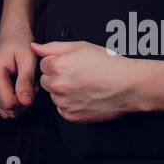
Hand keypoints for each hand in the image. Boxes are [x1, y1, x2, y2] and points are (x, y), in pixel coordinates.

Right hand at [0, 25, 38, 117]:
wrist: (13, 36)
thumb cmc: (21, 44)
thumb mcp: (28, 60)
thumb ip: (26, 82)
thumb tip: (25, 102)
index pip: (9, 103)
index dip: (25, 100)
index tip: (33, 87)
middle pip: (7, 109)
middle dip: (23, 101)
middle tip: (31, 84)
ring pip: (5, 110)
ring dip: (19, 101)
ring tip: (25, 84)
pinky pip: (2, 106)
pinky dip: (13, 100)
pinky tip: (18, 86)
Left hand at [32, 40, 148, 122]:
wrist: (129, 85)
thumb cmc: (108, 64)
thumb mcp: (81, 46)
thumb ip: (53, 47)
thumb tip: (35, 47)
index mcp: (57, 66)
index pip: (43, 64)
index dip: (56, 62)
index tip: (70, 64)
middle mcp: (58, 85)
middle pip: (45, 80)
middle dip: (56, 77)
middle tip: (77, 75)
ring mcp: (64, 102)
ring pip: (53, 95)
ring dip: (62, 91)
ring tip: (83, 85)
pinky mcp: (72, 116)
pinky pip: (62, 109)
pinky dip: (70, 104)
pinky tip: (84, 96)